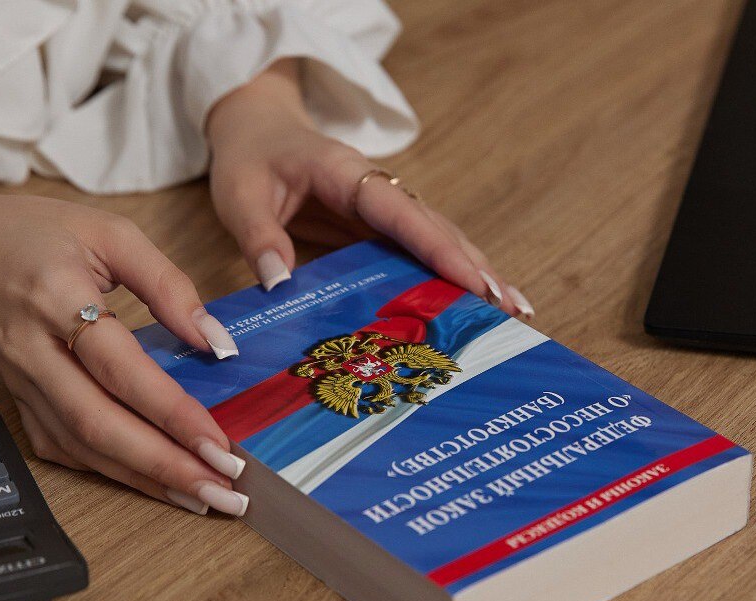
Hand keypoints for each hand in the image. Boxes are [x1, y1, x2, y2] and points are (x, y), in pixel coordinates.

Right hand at [0, 195, 248, 514]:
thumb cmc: (43, 234)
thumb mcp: (113, 236)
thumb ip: (169, 286)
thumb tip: (216, 343)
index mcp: (54, 298)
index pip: (120, 369)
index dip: (171, 412)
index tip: (219, 443)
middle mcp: (31, 349)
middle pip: (99, 423)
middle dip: (165, 465)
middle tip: (222, 490)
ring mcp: (19, 380)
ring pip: (81, 446)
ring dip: (144, 479)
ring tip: (201, 495)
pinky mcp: (19, 398)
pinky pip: (63, 447)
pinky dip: (111, 471)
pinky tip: (153, 483)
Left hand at [206, 60, 534, 317]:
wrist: (258, 130)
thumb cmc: (251, 157)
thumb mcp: (239, 193)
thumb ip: (258, 236)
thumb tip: (280, 285)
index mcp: (348, 176)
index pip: (403, 214)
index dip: (441, 250)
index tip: (476, 283)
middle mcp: (378, 193)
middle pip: (439, 230)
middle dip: (478, 269)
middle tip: (516, 310)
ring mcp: (383, 213)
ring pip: (440, 243)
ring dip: (476, 277)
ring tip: (515, 315)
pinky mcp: (380, 231)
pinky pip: (419, 255)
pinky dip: (449, 280)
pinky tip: (471, 308)